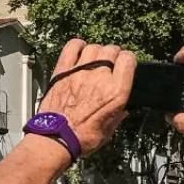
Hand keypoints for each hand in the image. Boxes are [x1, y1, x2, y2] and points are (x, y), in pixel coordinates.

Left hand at [39, 39, 135, 155]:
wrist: (56, 138)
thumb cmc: (81, 137)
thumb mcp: (109, 130)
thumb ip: (118, 115)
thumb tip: (123, 110)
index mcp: (116, 92)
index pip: (128, 60)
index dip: (128, 60)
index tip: (125, 64)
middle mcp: (100, 77)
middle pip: (111, 50)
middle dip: (113, 54)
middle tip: (110, 62)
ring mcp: (80, 71)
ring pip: (94, 47)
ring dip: (97, 51)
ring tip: (95, 58)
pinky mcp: (63, 70)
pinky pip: (72, 47)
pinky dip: (77, 45)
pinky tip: (79, 49)